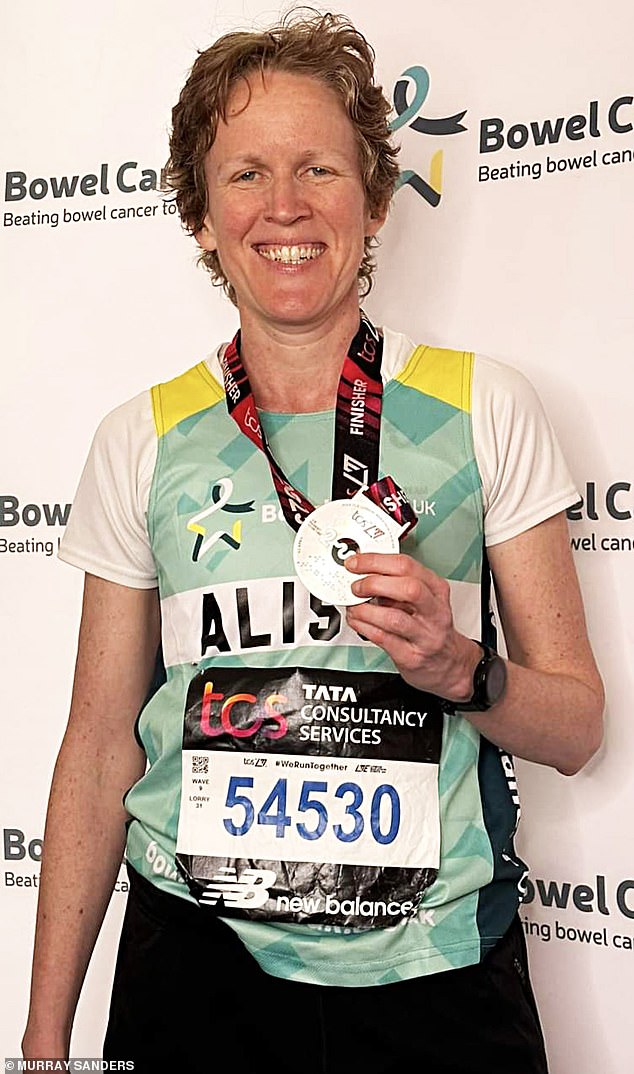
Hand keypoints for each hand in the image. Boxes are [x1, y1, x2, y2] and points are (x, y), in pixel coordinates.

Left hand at [345, 552, 480, 699]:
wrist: (448, 664)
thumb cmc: (430, 628)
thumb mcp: (424, 599)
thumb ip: (398, 585)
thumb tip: (364, 571)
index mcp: (437, 590)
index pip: (407, 566)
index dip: (375, 561)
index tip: (356, 563)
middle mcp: (435, 611)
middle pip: (407, 588)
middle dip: (373, 583)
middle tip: (356, 586)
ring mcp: (425, 635)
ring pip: (394, 617)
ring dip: (365, 610)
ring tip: (354, 607)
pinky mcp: (412, 657)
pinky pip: (383, 639)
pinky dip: (364, 627)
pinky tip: (357, 621)